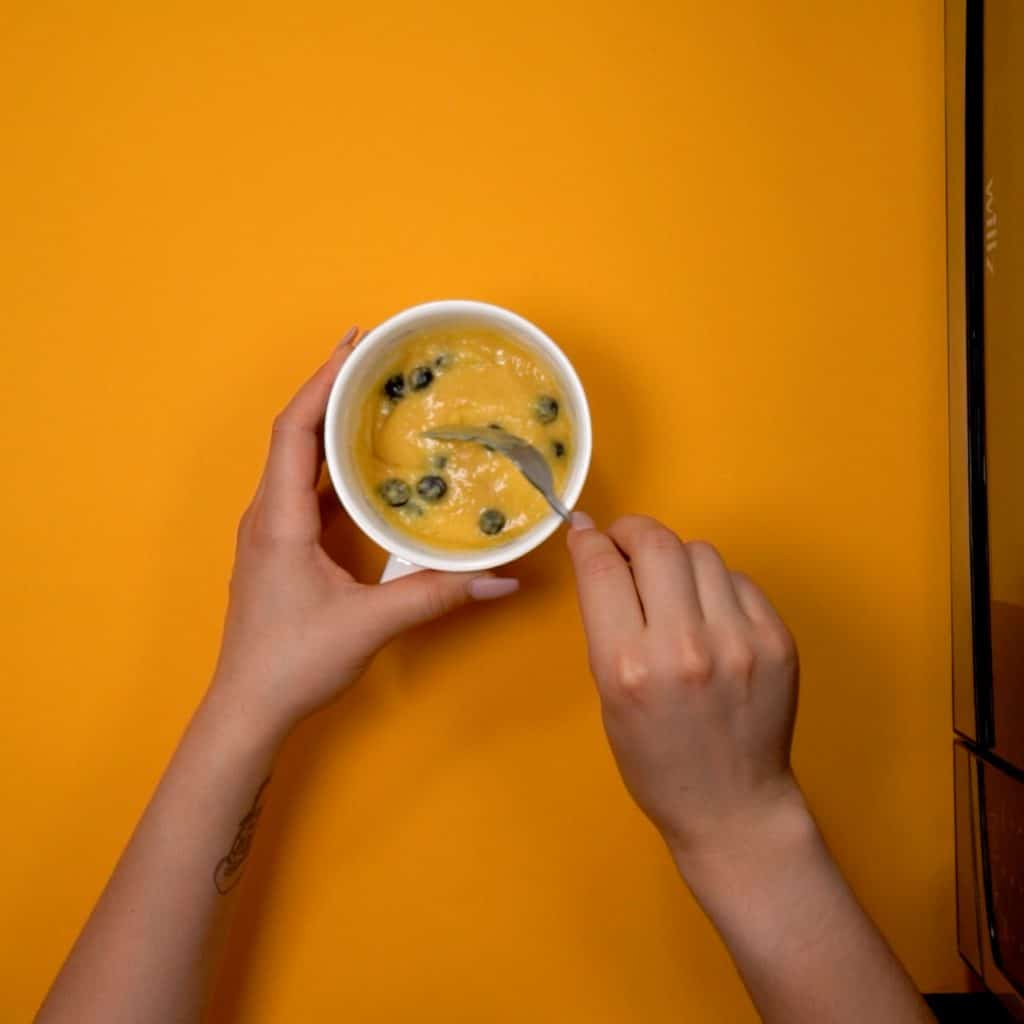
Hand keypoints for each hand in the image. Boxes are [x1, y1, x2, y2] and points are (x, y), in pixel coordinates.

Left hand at [209, 328, 519, 740]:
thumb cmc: (292, 663)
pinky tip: (365, 468)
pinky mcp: (280, 550)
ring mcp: (271, 533)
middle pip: (295, 434)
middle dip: (331, 390)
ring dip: (330, 426)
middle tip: (376, 361)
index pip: (294, 430)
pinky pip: (306, 491)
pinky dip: (333, 466)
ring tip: (374, 400)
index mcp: (280, 519)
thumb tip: (501, 577)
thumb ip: (436, 596)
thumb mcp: (370, 625)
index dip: (322, 382)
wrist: (246, 709)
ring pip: (298, 462)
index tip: (355, 344)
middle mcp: (268, 515)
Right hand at [566, 513, 801, 862]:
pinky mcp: (776, 640)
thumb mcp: (608, 694)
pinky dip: (715, 586)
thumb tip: (596, 550)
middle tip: (626, 544)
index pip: (603, 569)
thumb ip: (606, 621)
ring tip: (672, 589)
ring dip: (676, 560)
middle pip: (656, 543)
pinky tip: (710, 615)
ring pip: (701, 552)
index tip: (587, 534)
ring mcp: (738, 641)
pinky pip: (737, 580)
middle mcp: (684, 646)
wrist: (732, 804)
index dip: (590, 540)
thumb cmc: (654, 758)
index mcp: (629, 666)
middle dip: (632, 532)